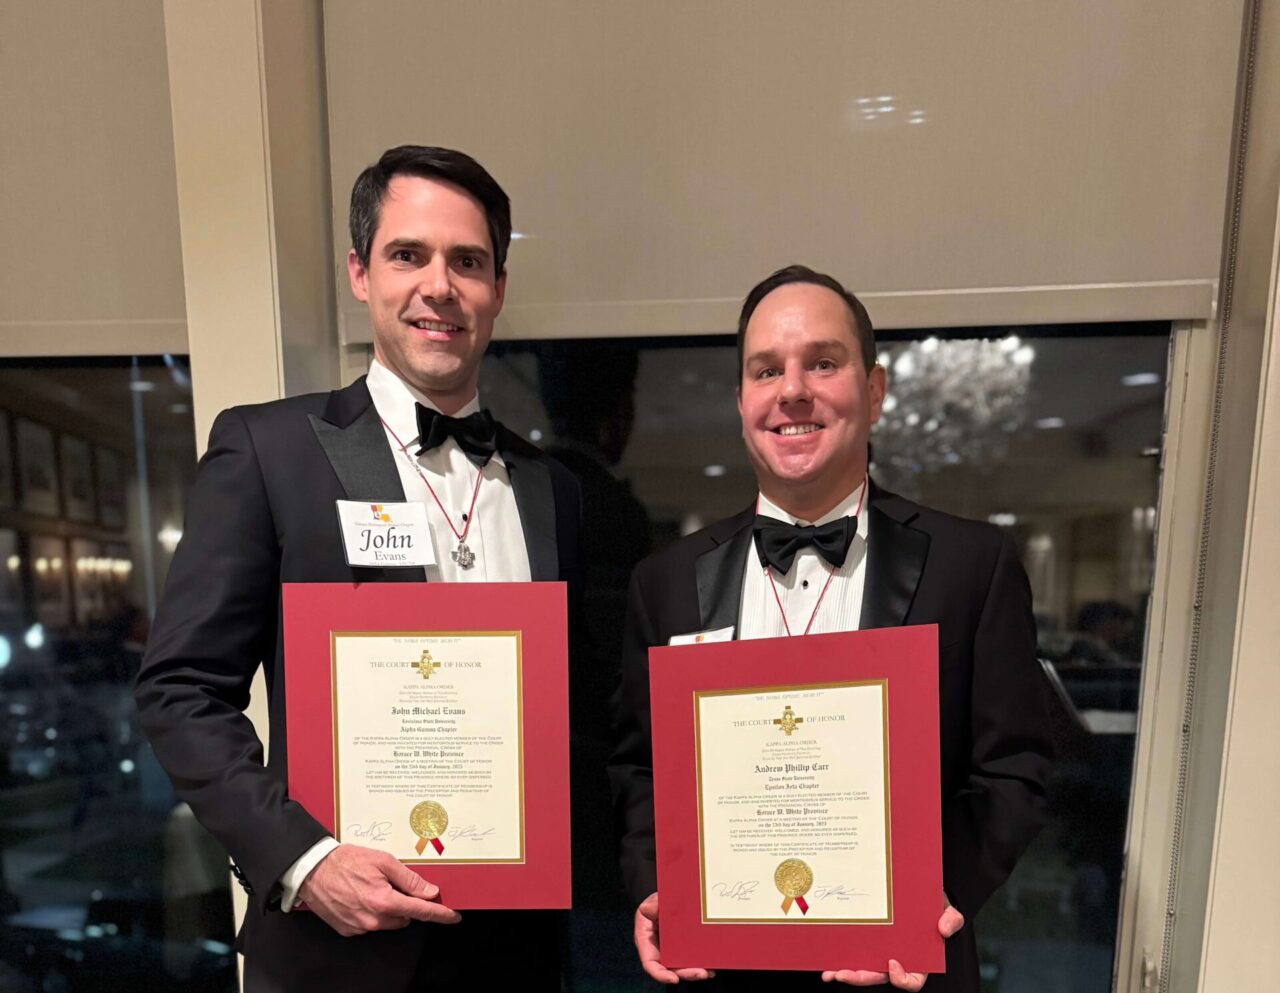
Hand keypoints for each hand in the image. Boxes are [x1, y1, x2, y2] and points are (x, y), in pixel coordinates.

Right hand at [298, 844, 460, 936]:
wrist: (312, 870)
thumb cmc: (346, 861)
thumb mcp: (383, 861)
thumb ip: (409, 879)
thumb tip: (430, 892)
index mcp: (384, 902)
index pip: (420, 911)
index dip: (440, 914)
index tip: (453, 916)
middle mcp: (373, 920)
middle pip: (404, 917)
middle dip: (405, 903)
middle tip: (392, 884)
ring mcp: (359, 927)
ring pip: (388, 923)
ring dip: (388, 909)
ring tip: (372, 887)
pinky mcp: (347, 930)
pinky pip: (369, 925)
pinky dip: (371, 913)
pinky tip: (360, 896)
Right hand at [634, 891, 715, 983]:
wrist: (671, 900)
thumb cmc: (657, 904)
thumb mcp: (652, 902)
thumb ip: (651, 905)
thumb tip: (648, 908)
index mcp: (647, 943)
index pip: (650, 964)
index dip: (660, 974)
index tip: (673, 979)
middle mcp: (661, 952)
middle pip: (671, 969)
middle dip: (686, 974)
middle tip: (701, 973)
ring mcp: (675, 952)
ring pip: (684, 967)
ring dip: (696, 971)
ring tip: (709, 971)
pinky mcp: (686, 949)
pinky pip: (693, 958)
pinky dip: (703, 963)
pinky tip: (713, 964)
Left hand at [822, 902, 963, 988]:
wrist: (916, 888)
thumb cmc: (931, 904)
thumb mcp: (946, 909)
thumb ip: (952, 919)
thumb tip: (943, 928)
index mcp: (918, 959)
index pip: (912, 981)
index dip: (902, 979)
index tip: (892, 963)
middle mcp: (897, 959)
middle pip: (879, 977)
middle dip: (861, 978)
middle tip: (844, 973)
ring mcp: (879, 951)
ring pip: (863, 969)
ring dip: (846, 973)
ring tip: (830, 972)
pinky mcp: (866, 941)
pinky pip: (854, 953)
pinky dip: (841, 957)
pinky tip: (828, 957)